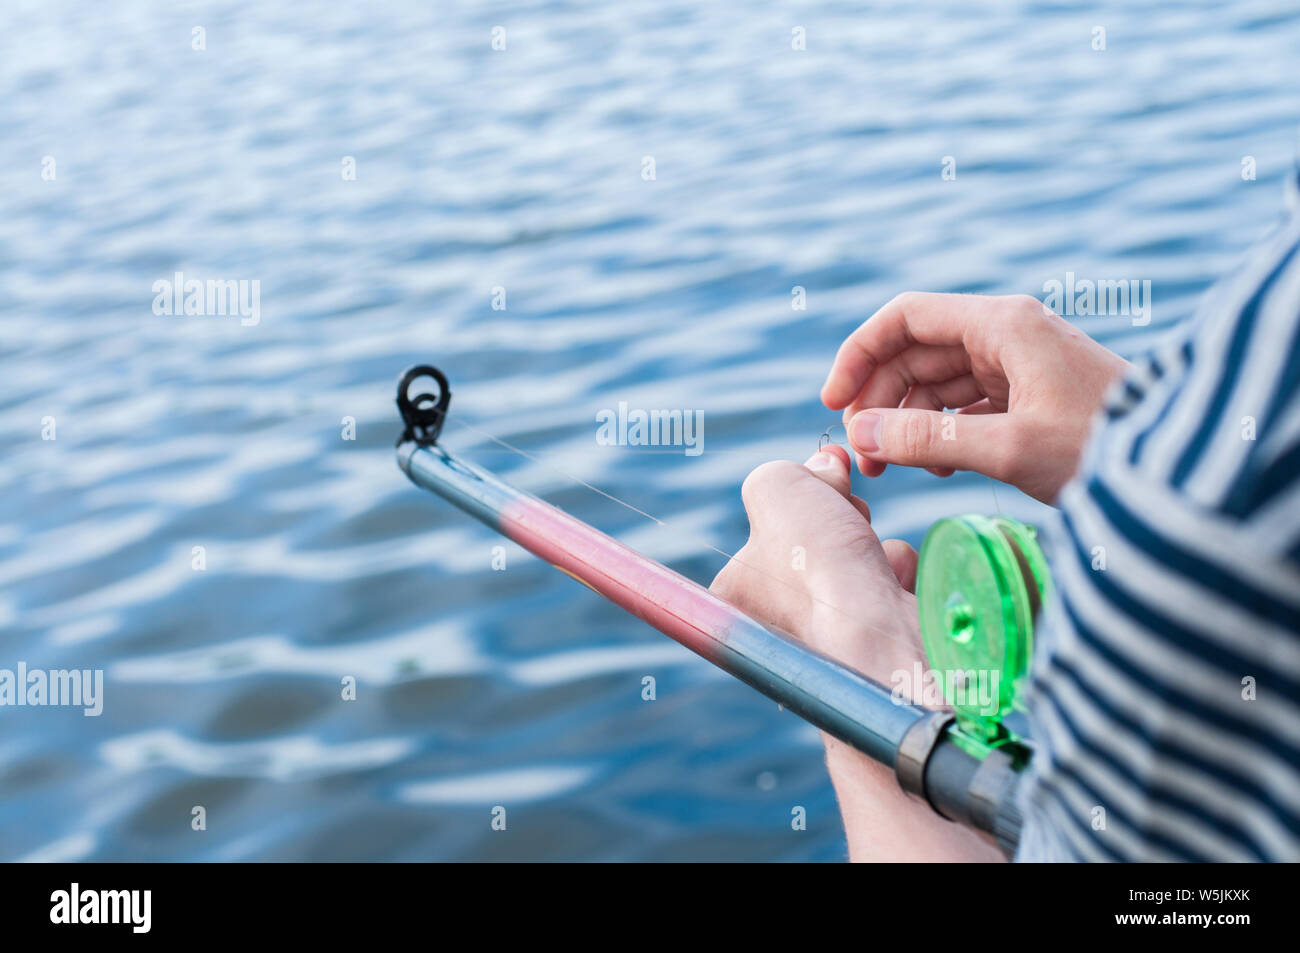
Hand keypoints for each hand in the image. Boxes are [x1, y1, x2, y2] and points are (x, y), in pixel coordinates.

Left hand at [710, 446, 1002, 860]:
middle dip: (840, 516)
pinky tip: (898, 581)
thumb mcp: (774, 488)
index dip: (801, 495)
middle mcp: (773, 627)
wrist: (877, 634)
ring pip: (855, 565)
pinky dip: (898, 576)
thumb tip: (819, 469)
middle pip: (813, 545)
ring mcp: (828, 644)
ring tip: (874, 554)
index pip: (764, 531)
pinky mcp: (877, 651)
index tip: (824, 471)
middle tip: (849, 511)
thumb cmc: (815, 565)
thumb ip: (780, 473)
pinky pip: (888, 592)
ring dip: (873, 546)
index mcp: (734, 597)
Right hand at [821, 293, 1129, 502]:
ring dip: (907, 421)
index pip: (905, 318)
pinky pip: (965, 404)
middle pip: (916, 352)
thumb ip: (929, 440)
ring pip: (937, 381)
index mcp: (1002, 325)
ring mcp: (1020, 364)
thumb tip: (860, 437)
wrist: (1177, 472)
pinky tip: (937, 467)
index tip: (833, 402)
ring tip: (893, 470)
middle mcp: (1007, 334)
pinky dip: (941, 431)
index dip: (859, 354)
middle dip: (881, 400)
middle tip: (864, 457)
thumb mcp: (1009, 448)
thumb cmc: (1103, 449)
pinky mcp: (1030, 396)